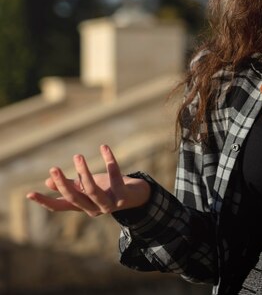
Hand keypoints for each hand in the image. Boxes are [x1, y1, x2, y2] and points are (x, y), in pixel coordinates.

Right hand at [26, 145, 150, 216]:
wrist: (137, 196)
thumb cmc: (109, 189)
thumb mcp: (88, 187)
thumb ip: (72, 185)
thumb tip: (48, 181)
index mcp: (83, 206)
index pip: (60, 206)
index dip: (45, 201)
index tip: (29, 193)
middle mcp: (94, 208)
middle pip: (74, 198)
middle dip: (62, 183)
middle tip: (53, 168)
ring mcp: (109, 204)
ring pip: (92, 190)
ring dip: (83, 172)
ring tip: (77, 156)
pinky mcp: (123, 196)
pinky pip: (115, 177)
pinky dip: (110, 161)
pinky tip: (104, 148)